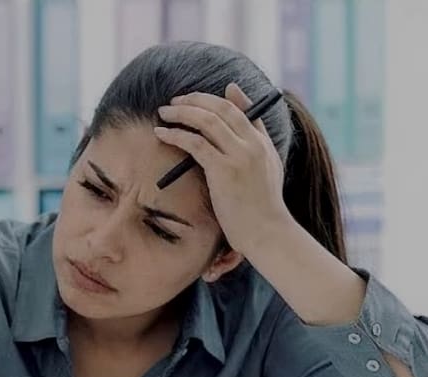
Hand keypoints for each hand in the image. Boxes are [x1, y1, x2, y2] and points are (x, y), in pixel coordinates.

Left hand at [152, 83, 293, 253]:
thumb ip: (253, 150)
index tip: (203, 94)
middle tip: (176, 101)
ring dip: (182, 112)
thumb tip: (235, 137)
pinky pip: (195, 143)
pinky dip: (176, 134)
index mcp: (263, 143)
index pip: (244, 110)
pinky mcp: (223, 169)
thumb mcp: (266, 173)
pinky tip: (162, 133)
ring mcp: (239, 155)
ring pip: (207, 120)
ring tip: (164, 112)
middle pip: (222, 108)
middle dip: (196, 99)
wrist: (266, 231)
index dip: (225, 97)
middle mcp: (253, 143)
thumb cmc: (260, 208)